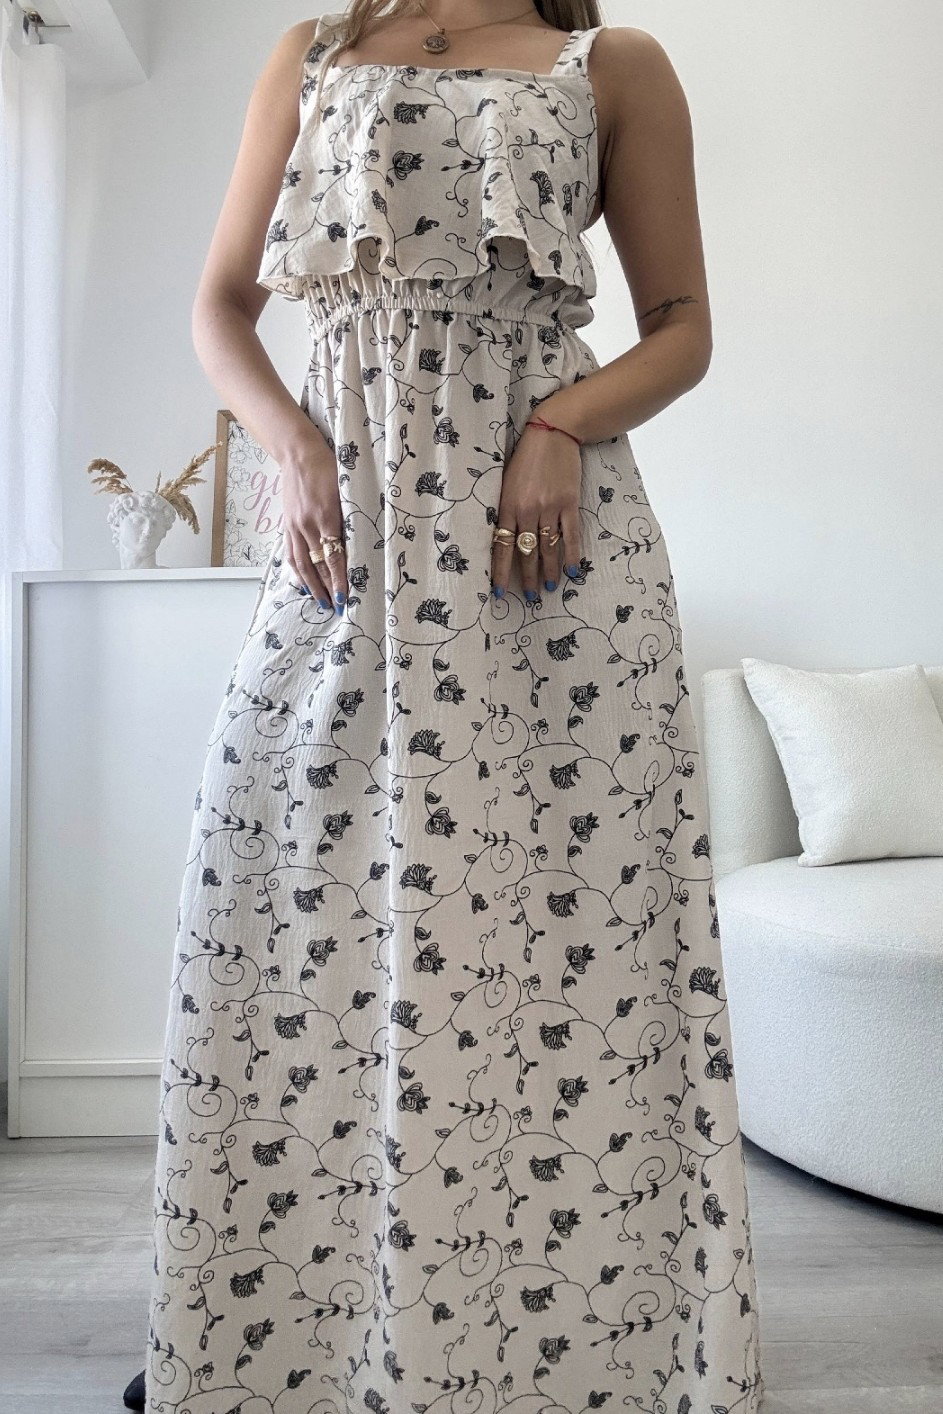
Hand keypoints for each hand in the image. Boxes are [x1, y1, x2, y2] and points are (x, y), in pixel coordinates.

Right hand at [280, 436, 347, 612]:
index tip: (344, 597)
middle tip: (335, 608)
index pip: (333, 557)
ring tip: (320, 602)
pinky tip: (302, 583)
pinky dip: (297, 571)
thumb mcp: (344, 491)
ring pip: (302, 564)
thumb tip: (359, 545)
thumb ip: (349, 518)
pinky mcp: (287, 525)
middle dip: (326, 589)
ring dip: (311, 586)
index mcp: (325, 517)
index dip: (338, 580)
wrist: (298, 453)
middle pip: (317, 566)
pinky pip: (291, 554)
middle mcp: (307, 526)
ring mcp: (294, 527)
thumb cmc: (328, 468)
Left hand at [491, 420, 582, 601]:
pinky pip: (571, 536)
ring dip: (549, 572)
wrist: (553, 433)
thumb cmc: (525, 457)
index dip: (501, 572)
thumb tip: (505, 537)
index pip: (502, 547)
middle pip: (526, 553)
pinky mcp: (568, 503)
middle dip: (527, 578)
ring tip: (549, 589)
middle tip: (529, 597)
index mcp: (507, 506)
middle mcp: (527, 511)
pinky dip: (571, 555)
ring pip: (548, 548)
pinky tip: (572, 571)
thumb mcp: (506, 482)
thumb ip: (506, 509)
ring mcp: (550, 508)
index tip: (500, 593)